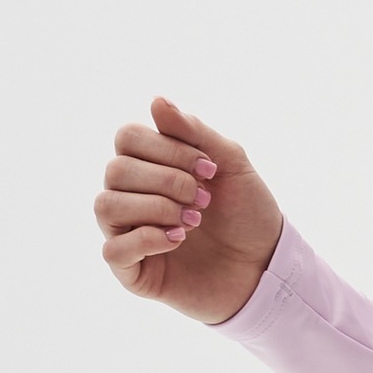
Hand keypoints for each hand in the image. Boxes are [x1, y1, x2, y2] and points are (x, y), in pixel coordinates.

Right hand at [95, 97, 284, 322]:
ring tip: (192, 221)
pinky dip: (146, 240)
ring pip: (105, 206)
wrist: (266, 267)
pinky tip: (178, 241)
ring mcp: (128, 234)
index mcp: (150, 166)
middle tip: (204, 199)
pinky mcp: (132, 271)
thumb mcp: (231, 163)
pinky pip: (112, 249)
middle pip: (116, 170)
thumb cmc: (248, 215)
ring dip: (155, 208)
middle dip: (166, 181)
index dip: (166, 148)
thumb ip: (194, 131)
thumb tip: (156, 100)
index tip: (209, 168)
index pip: (127, 137)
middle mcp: (132, 196)